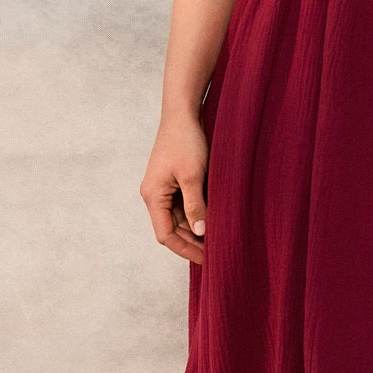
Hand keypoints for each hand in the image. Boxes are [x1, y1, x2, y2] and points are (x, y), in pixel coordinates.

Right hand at [141, 110, 209, 264]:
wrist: (184, 113)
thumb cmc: (185, 141)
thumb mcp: (193, 175)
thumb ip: (195, 205)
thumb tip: (200, 231)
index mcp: (153, 196)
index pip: (165, 235)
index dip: (186, 250)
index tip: (206, 259)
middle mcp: (155, 195)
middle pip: (172, 229)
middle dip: (193, 242)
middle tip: (217, 253)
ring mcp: (165, 189)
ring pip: (180, 218)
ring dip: (197, 229)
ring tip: (219, 239)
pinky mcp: (175, 181)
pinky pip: (185, 205)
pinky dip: (198, 214)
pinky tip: (214, 220)